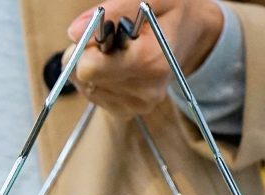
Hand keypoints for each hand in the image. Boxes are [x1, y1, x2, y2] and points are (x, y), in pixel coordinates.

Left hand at [65, 0, 222, 117]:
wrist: (192, 33)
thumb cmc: (169, 13)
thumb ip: (113, 10)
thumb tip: (74, 32)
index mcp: (151, 61)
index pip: (89, 68)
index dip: (88, 47)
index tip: (106, 33)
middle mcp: (145, 90)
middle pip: (82, 78)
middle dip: (88, 55)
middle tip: (112, 41)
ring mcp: (136, 105)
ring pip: (84, 86)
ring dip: (92, 66)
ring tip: (118, 52)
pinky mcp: (127, 112)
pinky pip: (91, 94)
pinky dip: (97, 78)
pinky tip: (117, 67)